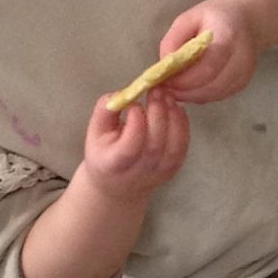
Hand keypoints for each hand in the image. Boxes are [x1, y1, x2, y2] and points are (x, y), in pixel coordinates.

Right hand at [81, 83, 188, 200]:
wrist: (118, 187)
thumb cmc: (104, 154)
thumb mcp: (95, 132)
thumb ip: (105, 110)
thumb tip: (123, 93)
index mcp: (115, 163)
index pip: (130, 146)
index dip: (136, 122)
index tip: (134, 104)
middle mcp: (140, 171)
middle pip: (155, 144)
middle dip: (158, 112)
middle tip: (156, 90)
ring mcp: (159, 172)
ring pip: (173, 145)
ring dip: (173, 116)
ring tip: (167, 95)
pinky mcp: (173, 168)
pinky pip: (182, 145)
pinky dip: (182, 124)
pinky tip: (175, 108)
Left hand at [151, 0, 259, 105]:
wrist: (246, 19)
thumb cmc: (214, 16)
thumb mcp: (188, 19)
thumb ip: (173, 40)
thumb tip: (163, 67)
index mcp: (228, 37)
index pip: (208, 66)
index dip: (184, 78)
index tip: (165, 80)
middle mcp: (241, 59)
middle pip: (210, 86)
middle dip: (183, 91)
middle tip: (165, 87)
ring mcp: (244, 74)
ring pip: (212, 95)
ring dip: (190, 95)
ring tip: (174, 87)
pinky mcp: (242, 84)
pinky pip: (217, 96)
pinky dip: (200, 95)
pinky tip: (190, 86)